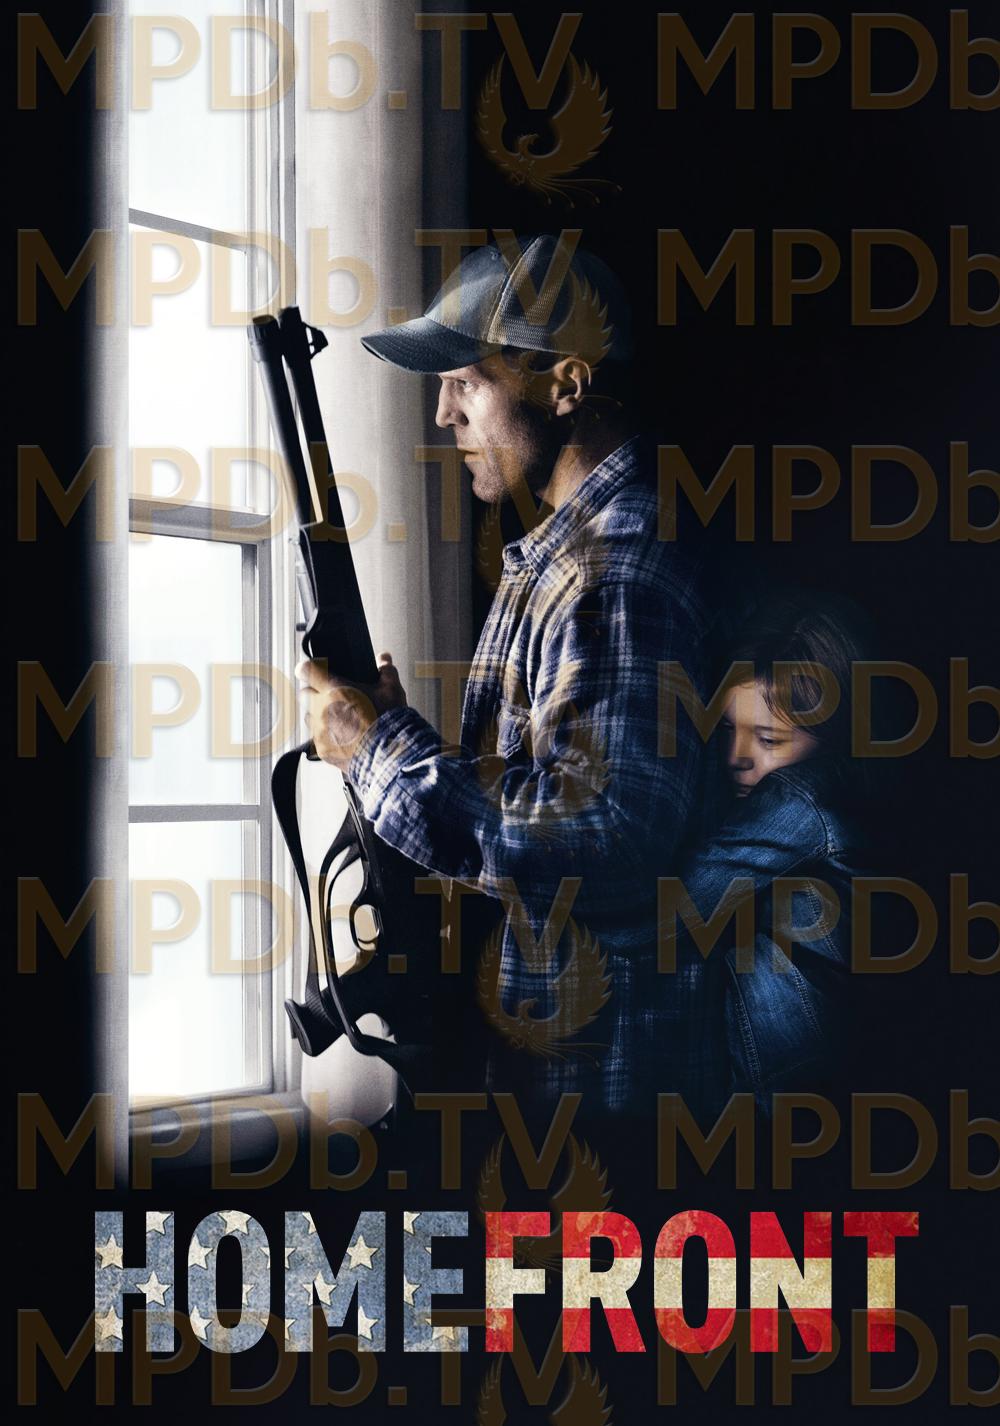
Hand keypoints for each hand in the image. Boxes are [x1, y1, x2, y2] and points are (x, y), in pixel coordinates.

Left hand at [296, 652, 406, 769]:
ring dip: (319, 715)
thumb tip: (384, 658)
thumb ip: (385, 670)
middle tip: (333, 696)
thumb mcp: (391, 690)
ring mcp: (320, 731)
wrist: (389, 755)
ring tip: (340, 719)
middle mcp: (322, 709)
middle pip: (304, 694)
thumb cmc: (389, 723)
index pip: (306, 670)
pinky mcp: (322, 749)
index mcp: (335, 689)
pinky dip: (327, 736)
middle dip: (314, 693)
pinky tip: (344, 736)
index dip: (307, 668)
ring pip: (309, 717)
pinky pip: (317, 738)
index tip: (310, 670)